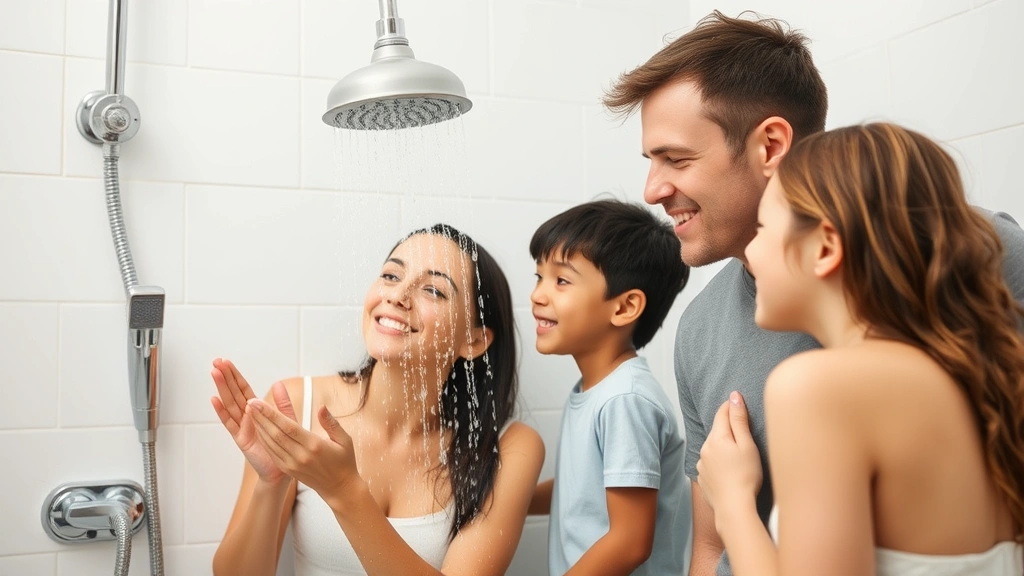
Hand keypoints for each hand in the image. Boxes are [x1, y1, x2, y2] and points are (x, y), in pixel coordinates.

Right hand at [210, 358, 295, 482]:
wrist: (281, 471)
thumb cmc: (283, 446)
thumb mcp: (287, 420)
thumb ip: (282, 403)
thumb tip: (278, 383)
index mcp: (257, 410)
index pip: (243, 389)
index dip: (235, 375)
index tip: (225, 362)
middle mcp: (247, 417)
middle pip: (234, 393)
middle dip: (225, 377)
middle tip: (216, 362)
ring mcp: (242, 427)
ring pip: (230, 404)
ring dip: (222, 388)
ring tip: (214, 373)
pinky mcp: (240, 439)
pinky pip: (230, 423)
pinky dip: (222, 411)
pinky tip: (215, 399)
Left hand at [246, 386, 360, 506]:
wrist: (339, 488)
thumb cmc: (344, 462)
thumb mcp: (345, 440)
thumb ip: (331, 422)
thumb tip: (321, 407)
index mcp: (314, 445)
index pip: (288, 426)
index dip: (271, 413)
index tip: (259, 402)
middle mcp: (301, 456)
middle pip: (275, 434)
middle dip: (261, 417)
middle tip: (249, 402)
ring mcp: (293, 464)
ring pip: (271, 443)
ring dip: (259, 427)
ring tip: (250, 413)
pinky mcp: (289, 470)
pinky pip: (272, 453)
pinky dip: (263, 440)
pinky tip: (258, 429)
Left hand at [696, 391, 762, 514]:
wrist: (734, 507)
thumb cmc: (746, 476)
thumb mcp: (747, 445)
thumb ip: (739, 420)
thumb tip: (734, 397)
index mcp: (716, 438)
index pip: (722, 413)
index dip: (731, 406)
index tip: (738, 401)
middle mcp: (705, 448)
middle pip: (717, 430)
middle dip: (728, 427)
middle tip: (743, 429)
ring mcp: (702, 464)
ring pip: (713, 447)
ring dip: (723, 445)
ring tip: (738, 453)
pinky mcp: (703, 477)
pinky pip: (711, 462)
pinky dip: (719, 461)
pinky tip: (730, 469)